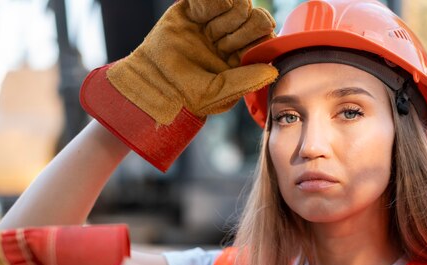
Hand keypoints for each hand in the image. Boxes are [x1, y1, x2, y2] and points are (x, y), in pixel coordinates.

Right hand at [80, 0, 278, 171]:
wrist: (152, 81)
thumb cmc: (185, 94)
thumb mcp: (219, 92)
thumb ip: (247, 80)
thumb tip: (274, 70)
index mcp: (241, 59)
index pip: (265, 38)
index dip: (257, 38)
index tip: (238, 50)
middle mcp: (231, 39)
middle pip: (255, 17)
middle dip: (242, 28)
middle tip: (221, 43)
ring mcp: (214, 23)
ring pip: (239, 4)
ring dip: (225, 19)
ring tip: (209, 33)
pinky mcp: (196, 9)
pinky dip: (211, 3)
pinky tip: (199, 16)